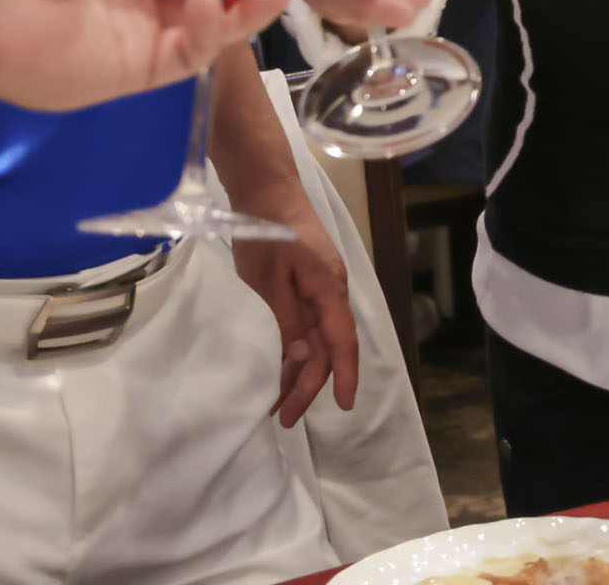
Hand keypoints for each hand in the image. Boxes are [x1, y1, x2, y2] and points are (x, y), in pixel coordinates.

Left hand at [228, 193, 360, 427]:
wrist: (265, 190)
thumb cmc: (268, 231)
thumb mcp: (271, 280)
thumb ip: (289, 319)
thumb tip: (304, 359)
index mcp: (329, 290)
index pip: (342, 342)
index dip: (343, 376)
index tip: (342, 407)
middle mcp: (330, 293)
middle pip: (327, 347)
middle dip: (310, 385)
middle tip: (284, 418)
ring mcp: (319, 288)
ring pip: (316, 339)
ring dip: (300, 372)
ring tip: (277, 404)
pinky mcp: (305, 285)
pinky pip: (306, 326)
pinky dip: (294, 351)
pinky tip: (280, 368)